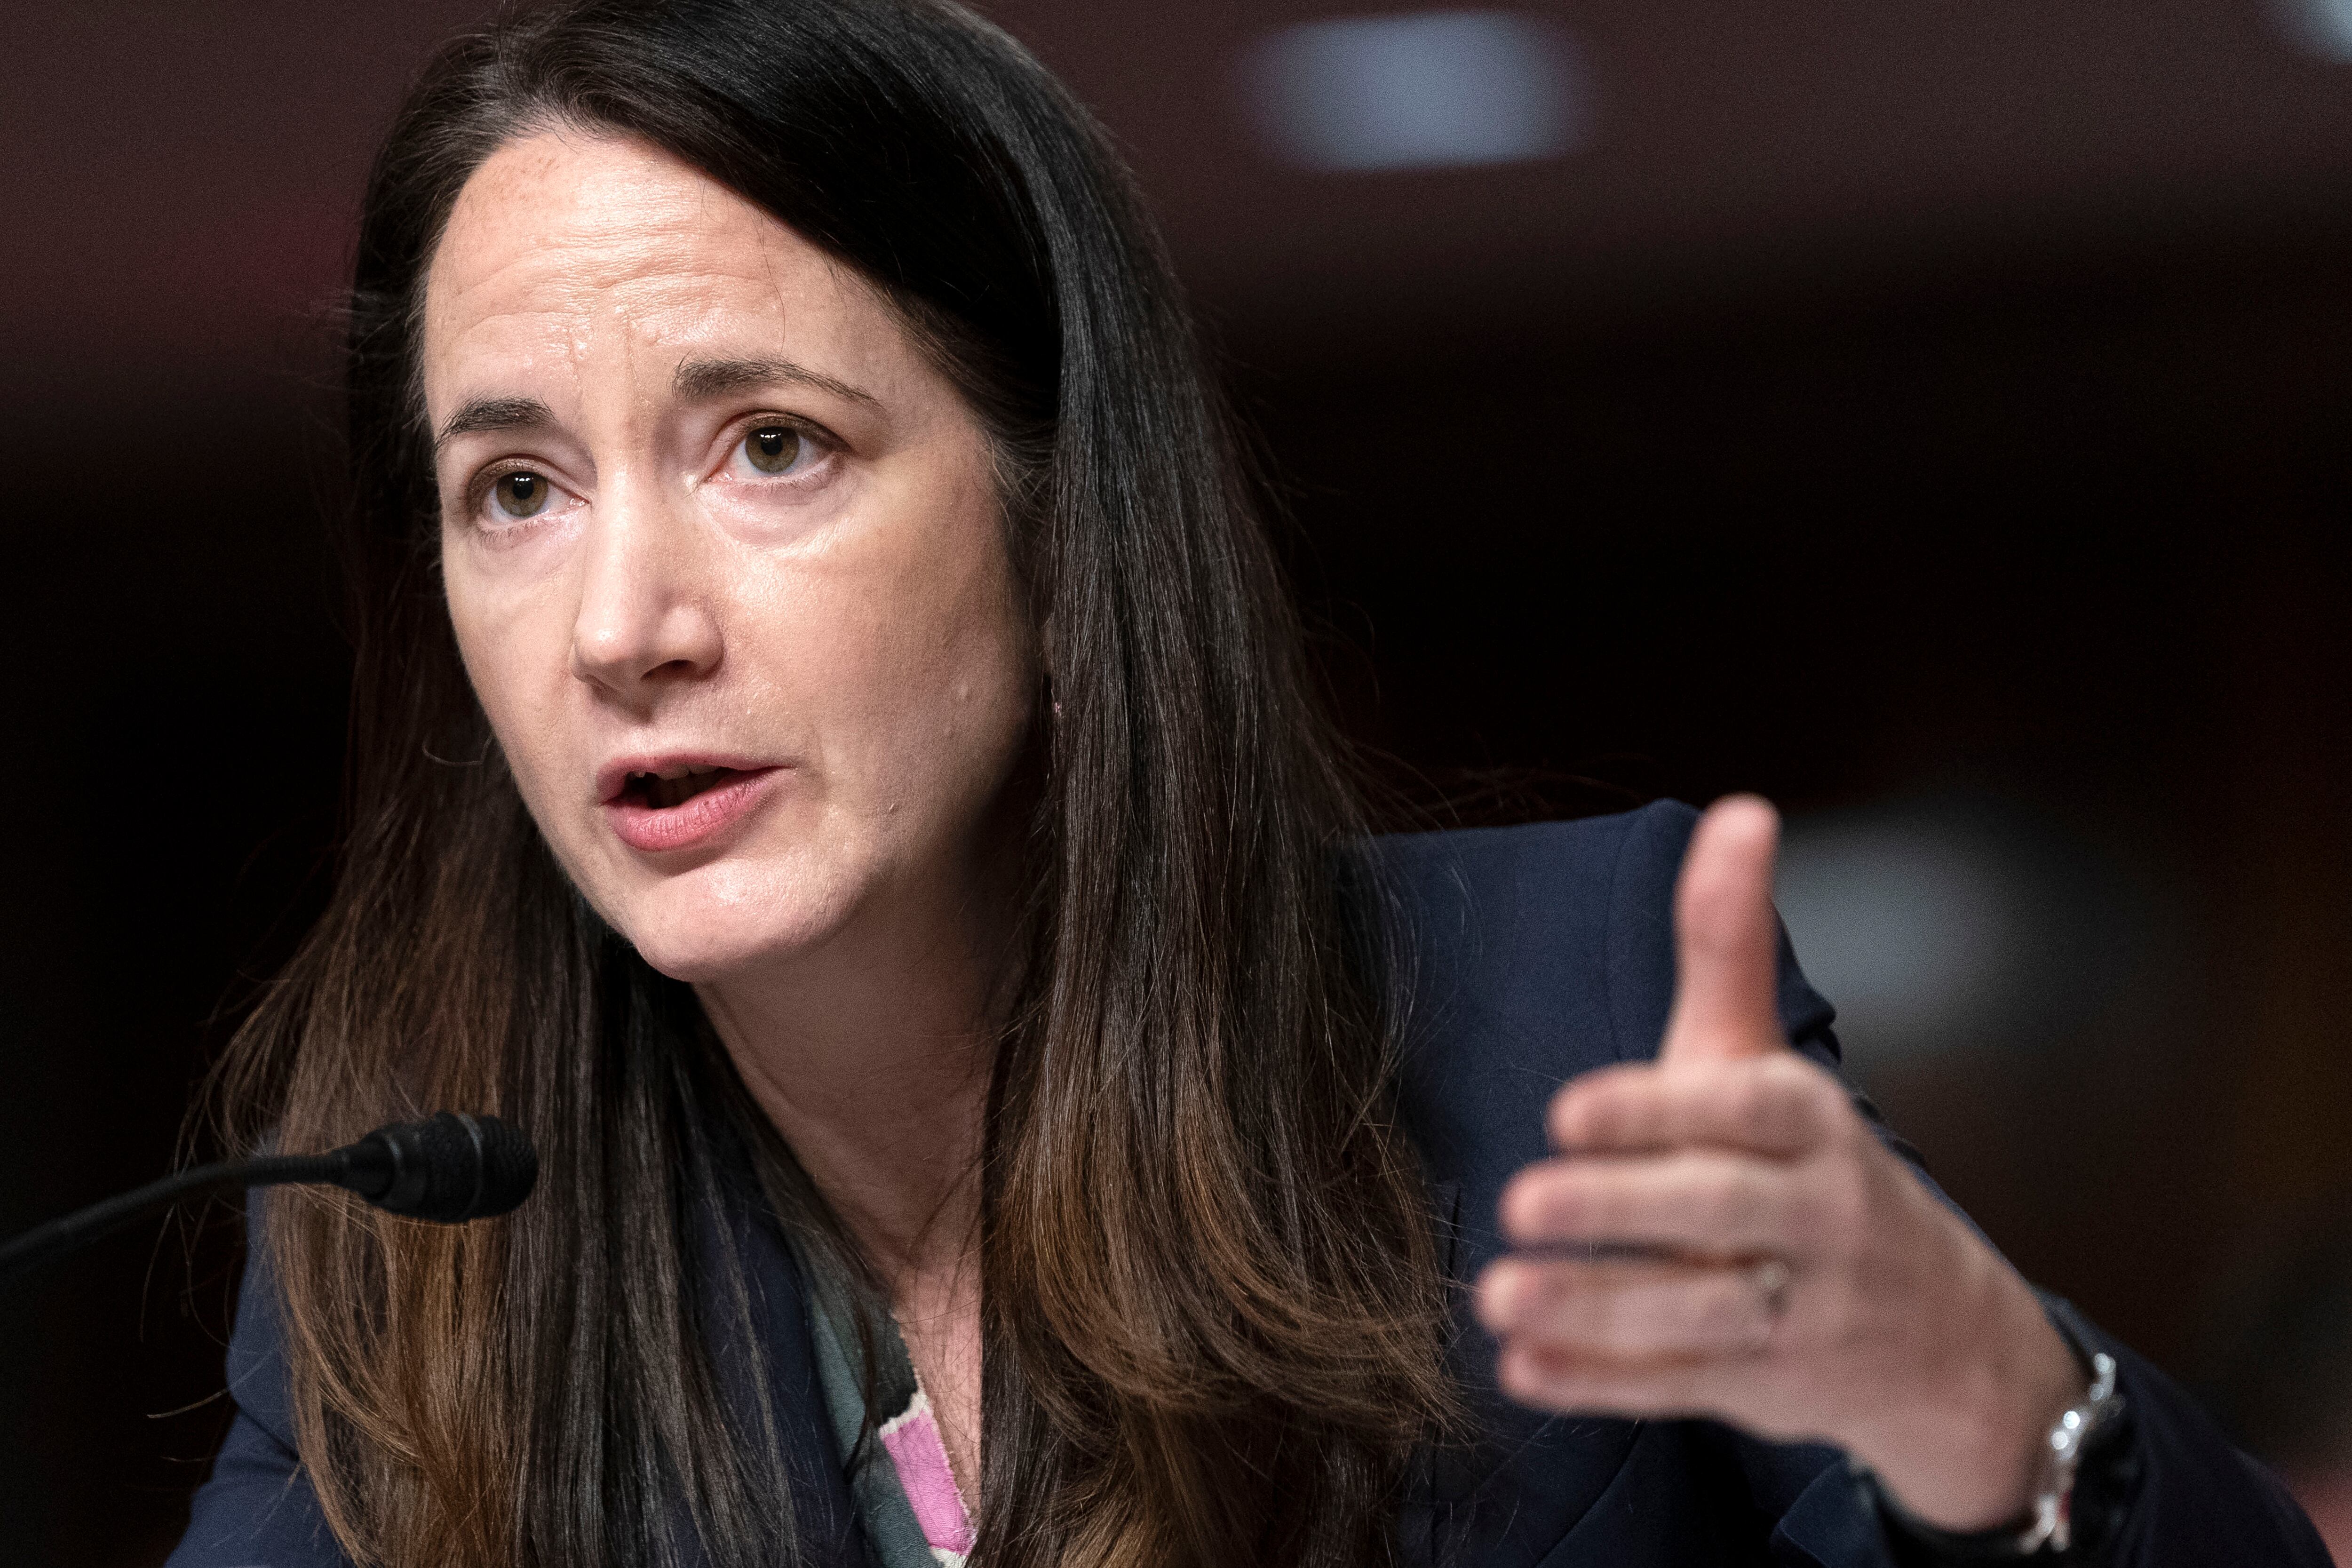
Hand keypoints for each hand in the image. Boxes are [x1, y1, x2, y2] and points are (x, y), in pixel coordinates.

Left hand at [1473, 796, 2084, 1530]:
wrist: (1935, 1330)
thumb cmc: (1805, 1160)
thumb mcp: (1765, 1051)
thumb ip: (1730, 942)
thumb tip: (1740, 811)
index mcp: (1810, 1125)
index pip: (1743, 1112)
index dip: (1658, 1112)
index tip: (1567, 1109)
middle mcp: (1814, 1217)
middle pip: (1718, 1213)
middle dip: (1620, 1211)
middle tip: (1520, 1203)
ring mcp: (1795, 1312)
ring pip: (1698, 1313)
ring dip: (1595, 1311)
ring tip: (1498, 1297)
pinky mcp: (1762, 1386)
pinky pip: (1680, 1387)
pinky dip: (1602, 1383)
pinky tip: (1521, 1370)